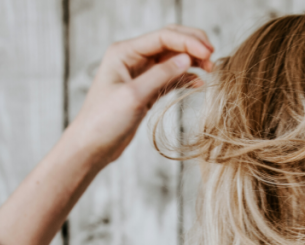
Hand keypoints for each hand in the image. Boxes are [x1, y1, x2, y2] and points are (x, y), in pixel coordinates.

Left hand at [64, 24, 214, 164]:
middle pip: (169, 42)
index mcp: (124, 52)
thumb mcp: (134, 96)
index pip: (163, 37)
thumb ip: (161, 75)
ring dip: (192, 62)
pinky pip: (170, 77)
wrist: (91, 147)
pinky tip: (198, 84)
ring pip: (172, 59)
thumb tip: (187, 59)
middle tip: (213, 57)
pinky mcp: (146, 90)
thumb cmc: (104, 121)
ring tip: (211, 70)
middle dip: (192, 46)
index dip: (188, 42)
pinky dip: (185, 78)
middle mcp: (132, 58)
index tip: (208, 53)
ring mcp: (140, 74)